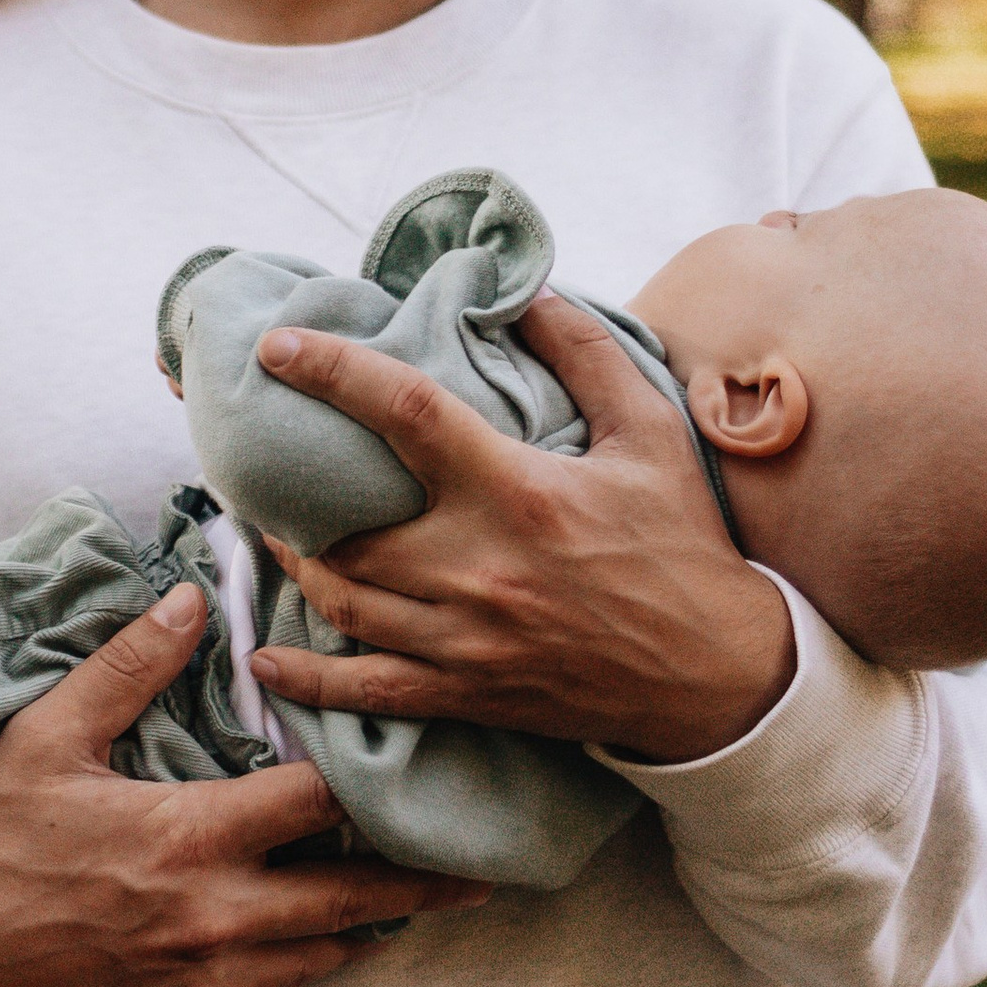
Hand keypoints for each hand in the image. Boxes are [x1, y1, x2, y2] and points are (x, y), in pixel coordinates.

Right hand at [0, 583, 487, 986]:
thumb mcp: (44, 741)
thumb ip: (126, 669)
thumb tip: (191, 602)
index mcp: (189, 838)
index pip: (313, 804)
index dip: (360, 782)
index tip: (407, 761)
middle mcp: (214, 919)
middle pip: (351, 899)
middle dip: (421, 885)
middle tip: (485, 873)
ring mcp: (202, 984)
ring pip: (319, 959)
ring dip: (362, 928)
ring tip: (411, 905)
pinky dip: (290, 963)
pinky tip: (308, 938)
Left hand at [246, 289, 796, 766]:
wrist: (718, 673)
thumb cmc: (682, 545)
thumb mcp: (650, 434)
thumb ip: (588, 354)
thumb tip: (528, 294)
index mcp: (518, 492)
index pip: (408, 413)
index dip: (335, 373)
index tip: (279, 350)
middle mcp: (478, 567)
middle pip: (347, 527)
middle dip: (291, 495)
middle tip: (269, 466)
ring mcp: (467, 639)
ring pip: (343, 602)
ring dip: (296, 566)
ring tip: (278, 533)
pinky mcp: (468, 692)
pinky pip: (368, 690)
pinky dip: (309, 679)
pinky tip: (269, 660)